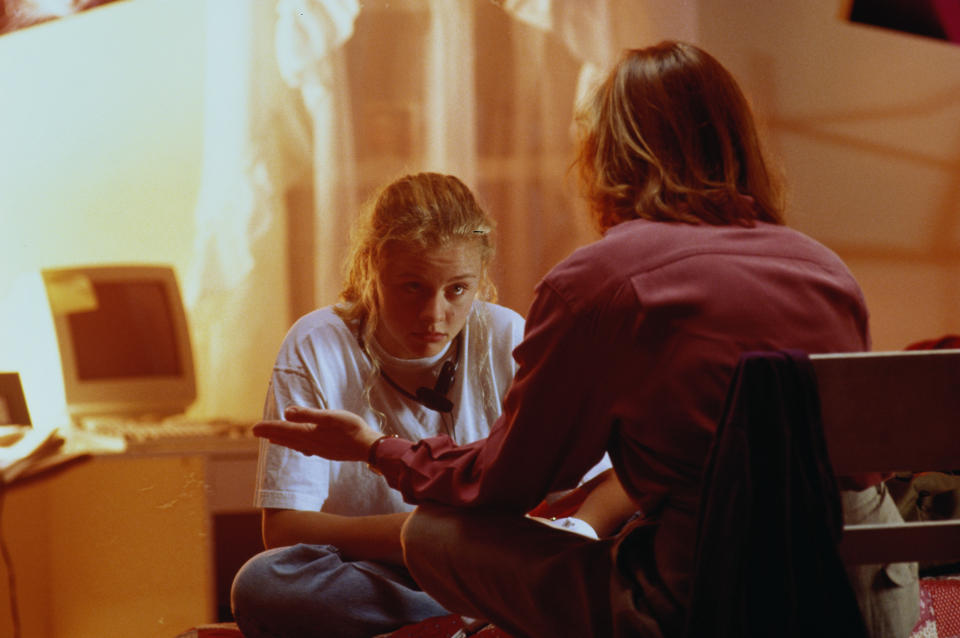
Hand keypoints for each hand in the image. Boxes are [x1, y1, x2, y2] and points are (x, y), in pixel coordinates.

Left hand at [252, 406, 382, 461]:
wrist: (368, 447)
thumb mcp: (330, 417)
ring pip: (295, 444)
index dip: (269, 427)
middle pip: (286, 438)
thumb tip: (287, 412)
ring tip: (272, 439)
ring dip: (282, 440)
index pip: (284, 429)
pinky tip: (301, 446)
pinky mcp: (326, 451)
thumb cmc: (351, 429)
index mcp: (309, 434)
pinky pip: (305, 448)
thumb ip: (308, 414)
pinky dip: (296, 445)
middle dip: (271, 433)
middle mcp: (311, 444)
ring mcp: (318, 449)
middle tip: (256, 431)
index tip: (253, 428)